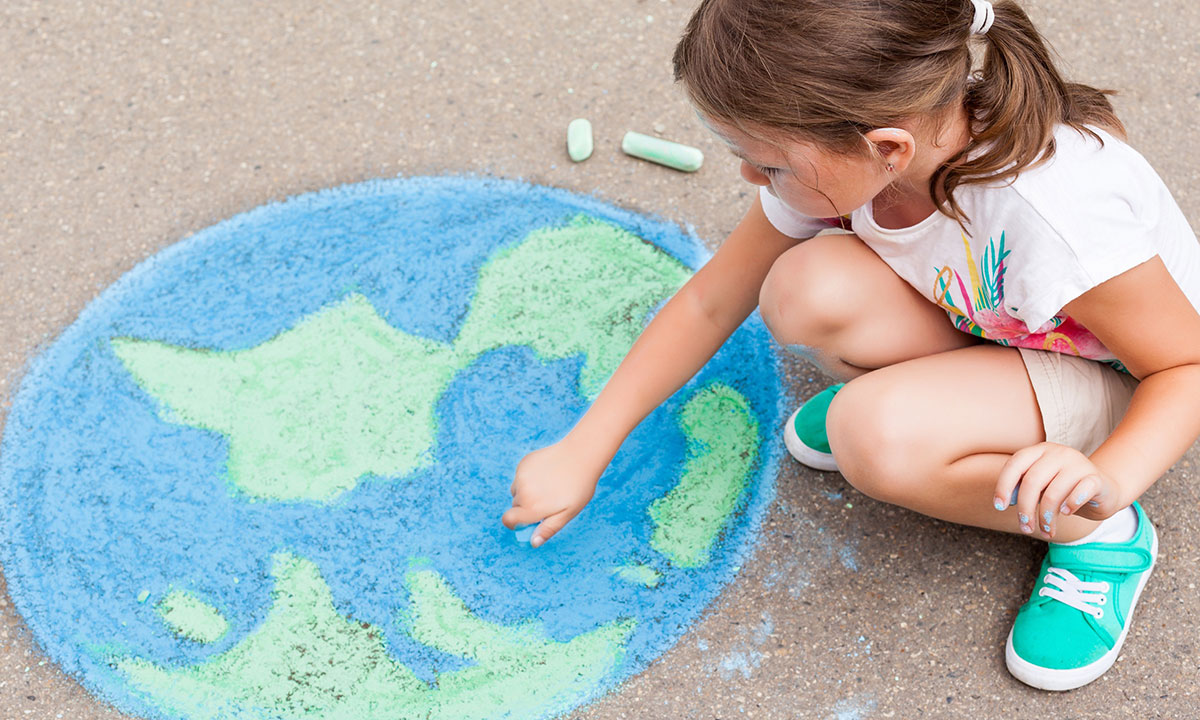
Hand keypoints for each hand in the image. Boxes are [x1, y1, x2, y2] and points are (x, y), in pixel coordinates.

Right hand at [500, 437, 604, 547]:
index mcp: (532, 507)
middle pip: (515, 506)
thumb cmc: (578, 487)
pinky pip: (520, 476)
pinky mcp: (523, 463)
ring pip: (517, 490)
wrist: (580, 455)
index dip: (515, 524)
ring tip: (549, 485)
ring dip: (527, 492)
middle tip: (548, 500)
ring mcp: (521, 475)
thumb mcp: (568, 513)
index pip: (508, 520)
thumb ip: (548, 528)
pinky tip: (547, 473)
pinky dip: (529, 478)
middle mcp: (523, 491)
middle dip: (526, 507)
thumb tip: (533, 543)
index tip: (525, 522)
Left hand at [994, 442, 1125, 539]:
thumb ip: (1023, 488)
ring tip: (1046, 530)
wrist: (1104, 490)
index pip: (1015, 464)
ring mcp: (1079, 463)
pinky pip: (1079, 492)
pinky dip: (1070, 505)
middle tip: (1025, 528)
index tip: (999, 507)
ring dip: (1046, 517)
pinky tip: (1066, 513)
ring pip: (1053, 492)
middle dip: (1025, 508)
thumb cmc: (1064, 489)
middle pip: (1032, 481)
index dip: (1003, 486)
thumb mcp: (1040, 486)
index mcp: (1040, 451)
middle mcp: (1058, 453)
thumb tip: (1006, 501)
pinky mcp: (1096, 478)